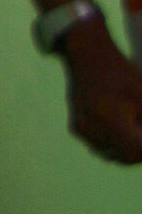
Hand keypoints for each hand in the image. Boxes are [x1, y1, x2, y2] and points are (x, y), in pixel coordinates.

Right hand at [62, 21, 141, 162]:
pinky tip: (118, 123)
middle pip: (124, 157)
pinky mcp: (77, 127)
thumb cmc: (122, 74)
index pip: (135, 153)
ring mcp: (82, 129)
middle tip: (140, 126)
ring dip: (126, 147)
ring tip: (131, 124)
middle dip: (138, 149)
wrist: (89, 56)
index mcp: (110, 120)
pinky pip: (100, 145)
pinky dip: (112, 141)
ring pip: (112, 153)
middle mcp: (92, 128)